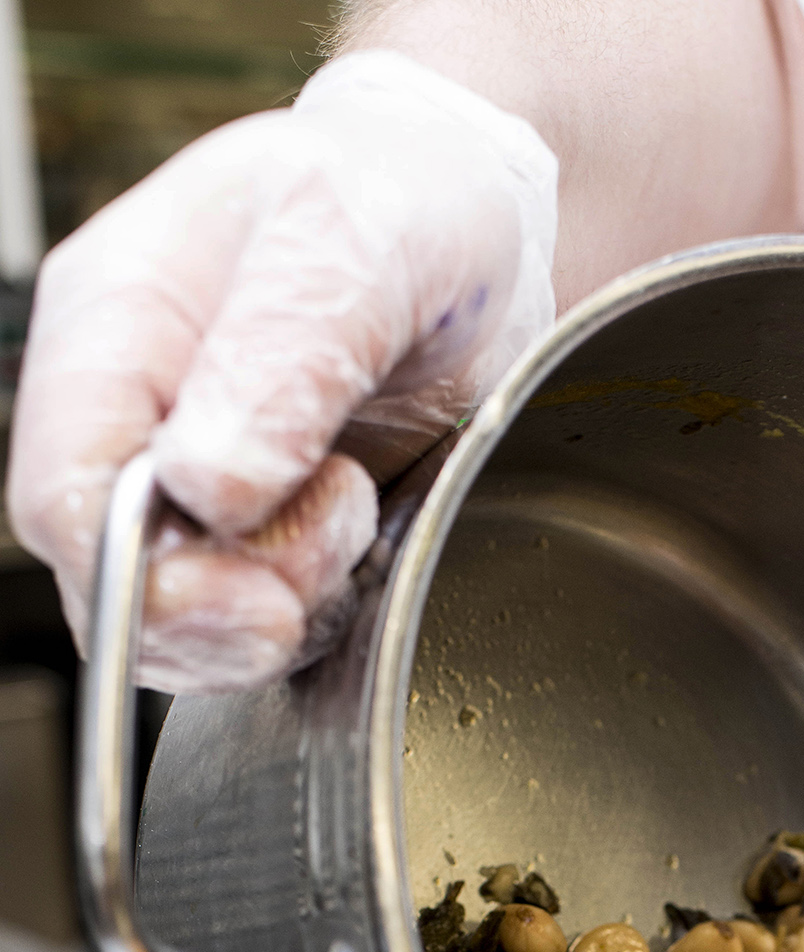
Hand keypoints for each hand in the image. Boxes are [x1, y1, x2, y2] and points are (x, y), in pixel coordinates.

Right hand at [5, 51, 555, 693]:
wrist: (476, 233)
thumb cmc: (400, 203)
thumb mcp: (355, 239)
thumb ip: (284, 354)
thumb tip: (210, 485)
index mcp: (113, 327)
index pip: (64, 495)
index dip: (145, 581)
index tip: (263, 600)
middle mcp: (131, 420)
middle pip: (119, 588)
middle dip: (234, 605)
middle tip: (341, 529)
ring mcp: (187, 491)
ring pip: (187, 630)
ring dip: (286, 610)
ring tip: (357, 502)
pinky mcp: (253, 544)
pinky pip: (251, 634)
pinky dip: (314, 619)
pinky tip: (363, 542)